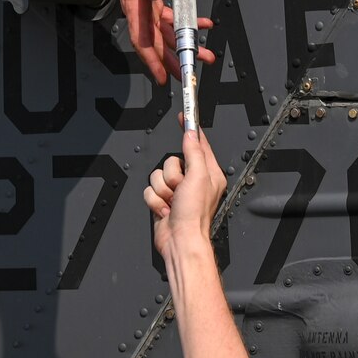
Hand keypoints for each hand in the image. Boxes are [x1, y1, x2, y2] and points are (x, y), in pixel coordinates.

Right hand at [108, 0, 213, 88]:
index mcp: (135, 1)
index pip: (142, 38)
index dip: (152, 60)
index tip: (162, 76)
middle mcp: (139, 6)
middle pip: (155, 41)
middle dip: (171, 58)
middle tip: (187, 72)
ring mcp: (145, 3)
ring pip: (163, 32)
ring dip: (182, 44)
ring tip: (201, 53)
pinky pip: (167, 17)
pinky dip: (183, 23)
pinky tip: (199, 24)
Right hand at [144, 124, 226, 255]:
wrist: (180, 242)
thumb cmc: (194, 216)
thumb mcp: (199, 177)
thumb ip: (194, 152)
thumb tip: (191, 133)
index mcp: (208, 173)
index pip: (198, 143)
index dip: (190, 130)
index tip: (184, 115)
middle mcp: (193, 181)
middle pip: (171, 160)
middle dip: (171, 176)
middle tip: (180, 188)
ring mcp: (177, 192)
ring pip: (158, 174)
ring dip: (162, 190)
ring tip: (172, 202)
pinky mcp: (163, 200)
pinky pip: (149, 189)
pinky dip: (154, 200)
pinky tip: (165, 210)